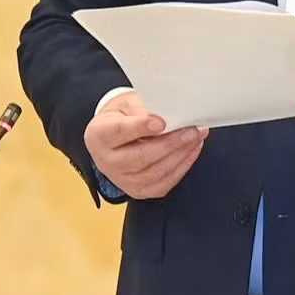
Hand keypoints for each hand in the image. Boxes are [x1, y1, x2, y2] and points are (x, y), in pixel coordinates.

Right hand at [84, 91, 208, 198]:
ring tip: (196, 137)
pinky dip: (182, 166)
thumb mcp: (127, 104)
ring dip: (181, 155)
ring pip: (155, 172)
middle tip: (190, 131)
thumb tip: (169, 115)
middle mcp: (107, 161)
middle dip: (170, 144)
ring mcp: (122, 179)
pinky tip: (191, 150)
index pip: (120, 132)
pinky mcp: (138, 190)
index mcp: (99, 135)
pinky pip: (164, 182)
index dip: (141, 127)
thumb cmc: (121, 117)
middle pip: (140, 157)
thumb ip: (144, 108)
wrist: (113, 136)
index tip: (161, 122)